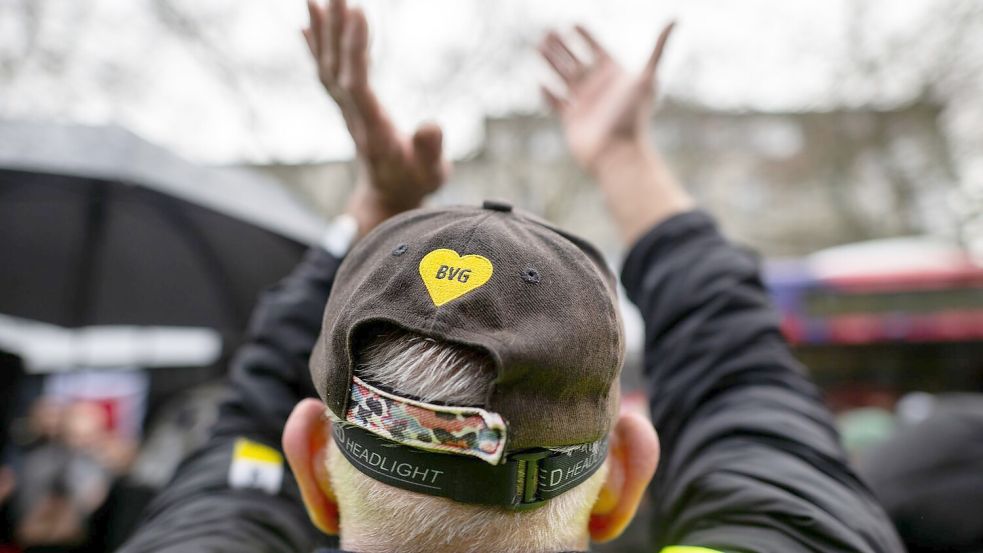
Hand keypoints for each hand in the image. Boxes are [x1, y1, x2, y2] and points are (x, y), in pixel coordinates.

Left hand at [304, 0, 448, 234]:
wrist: (390, 199)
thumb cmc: (415, 184)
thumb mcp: (432, 173)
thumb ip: (430, 150)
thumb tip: (431, 125)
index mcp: (375, 129)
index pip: (357, 83)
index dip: (355, 49)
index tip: (359, 13)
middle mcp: (354, 117)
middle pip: (337, 69)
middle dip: (335, 29)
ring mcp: (348, 112)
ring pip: (328, 67)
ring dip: (321, 32)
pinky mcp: (348, 108)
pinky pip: (328, 73)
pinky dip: (316, 47)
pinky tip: (309, 24)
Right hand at [539, 23, 673, 173]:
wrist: (618, 152)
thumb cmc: (633, 116)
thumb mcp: (647, 78)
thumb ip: (659, 48)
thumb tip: (676, 19)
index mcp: (614, 76)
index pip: (597, 49)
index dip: (585, 36)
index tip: (573, 23)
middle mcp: (598, 87)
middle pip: (575, 60)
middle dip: (561, 46)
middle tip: (548, 31)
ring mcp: (584, 103)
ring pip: (563, 77)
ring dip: (551, 62)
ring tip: (538, 46)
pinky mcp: (571, 119)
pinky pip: (556, 103)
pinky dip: (548, 94)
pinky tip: (541, 83)